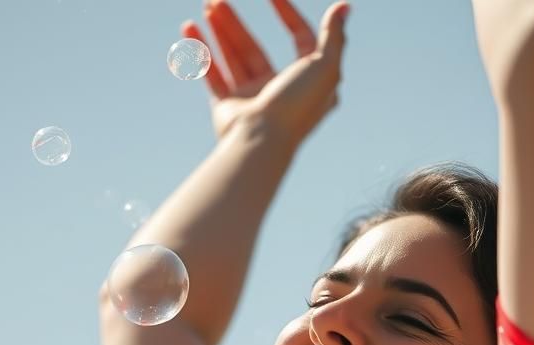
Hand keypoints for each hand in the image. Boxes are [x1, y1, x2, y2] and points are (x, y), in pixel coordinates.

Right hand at [181, 0, 349, 147]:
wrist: (262, 140)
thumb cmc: (296, 106)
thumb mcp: (325, 68)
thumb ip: (334, 37)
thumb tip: (344, 8)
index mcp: (308, 83)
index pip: (301, 40)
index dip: (289, 15)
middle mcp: (281, 91)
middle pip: (256, 48)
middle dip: (236, 23)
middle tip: (217, 0)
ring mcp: (253, 100)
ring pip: (233, 58)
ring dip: (220, 31)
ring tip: (207, 5)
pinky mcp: (229, 108)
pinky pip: (212, 74)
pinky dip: (201, 52)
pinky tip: (189, 28)